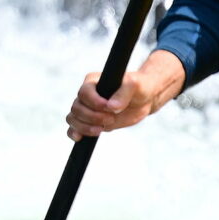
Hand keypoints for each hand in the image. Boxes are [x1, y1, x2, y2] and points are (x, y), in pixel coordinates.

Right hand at [67, 51, 185, 139]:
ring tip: (101, 129)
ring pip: (73, 118)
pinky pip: (74, 127)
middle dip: (92, 117)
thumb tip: (111, 106)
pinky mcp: (90, 121)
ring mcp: (88, 109)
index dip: (94, 102)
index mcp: (94, 81)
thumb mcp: (135, 85)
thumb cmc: (139, 87)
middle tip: (111, 118)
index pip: (84, 92)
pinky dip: (74, 132)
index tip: (109, 108)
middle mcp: (87, 95)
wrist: (144, 99)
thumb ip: (123, 93)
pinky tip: (79, 138)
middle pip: (77, 108)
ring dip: (84, 126)